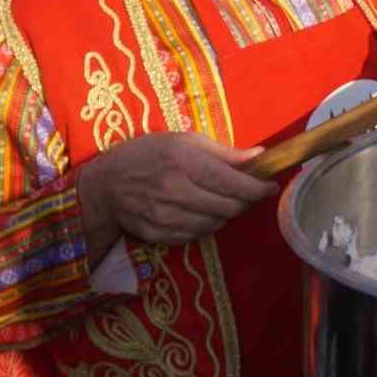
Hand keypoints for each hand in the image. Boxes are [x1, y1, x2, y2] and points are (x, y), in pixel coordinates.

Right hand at [77, 132, 275, 264]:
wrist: (105, 184)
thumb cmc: (148, 154)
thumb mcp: (185, 141)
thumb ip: (224, 152)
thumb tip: (259, 156)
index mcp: (185, 162)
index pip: (233, 183)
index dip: (258, 188)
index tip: (270, 187)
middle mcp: (175, 191)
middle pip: (229, 207)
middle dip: (244, 201)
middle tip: (247, 193)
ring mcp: (165, 216)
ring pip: (215, 224)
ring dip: (226, 214)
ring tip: (220, 200)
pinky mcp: (158, 234)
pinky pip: (196, 235)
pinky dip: (205, 225)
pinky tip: (200, 211)